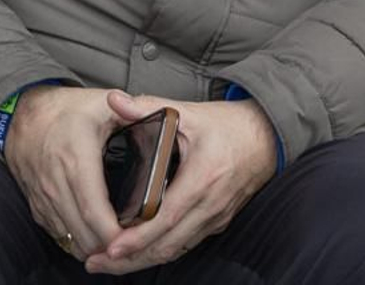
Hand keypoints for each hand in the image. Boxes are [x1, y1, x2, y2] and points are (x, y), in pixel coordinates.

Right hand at [4, 86, 127, 261]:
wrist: (24, 118)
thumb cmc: (67, 110)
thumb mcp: (102, 103)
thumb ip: (134, 111)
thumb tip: (164, 116)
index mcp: (76, 159)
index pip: (94, 208)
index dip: (114, 231)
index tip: (136, 238)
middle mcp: (56, 183)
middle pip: (83, 231)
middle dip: (111, 246)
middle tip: (137, 245)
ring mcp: (44, 198)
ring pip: (70, 237)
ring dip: (95, 247)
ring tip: (122, 246)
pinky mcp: (38, 206)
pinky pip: (58, 234)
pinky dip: (79, 242)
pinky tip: (99, 241)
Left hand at [84, 90, 276, 274]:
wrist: (269, 136)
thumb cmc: (229, 125)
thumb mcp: (189, 113)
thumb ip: (149, 107)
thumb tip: (115, 100)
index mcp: (203, 177)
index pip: (167, 217)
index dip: (138, 238)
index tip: (110, 249)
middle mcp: (212, 202)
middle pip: (168, 244)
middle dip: (130, 260)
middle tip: (96, 263)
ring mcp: (217, 215)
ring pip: (177, 250)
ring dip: (144, 260)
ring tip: (111, 264)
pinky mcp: (220, 220)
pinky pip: (188, 244)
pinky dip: (162, 252)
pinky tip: (141, 253)